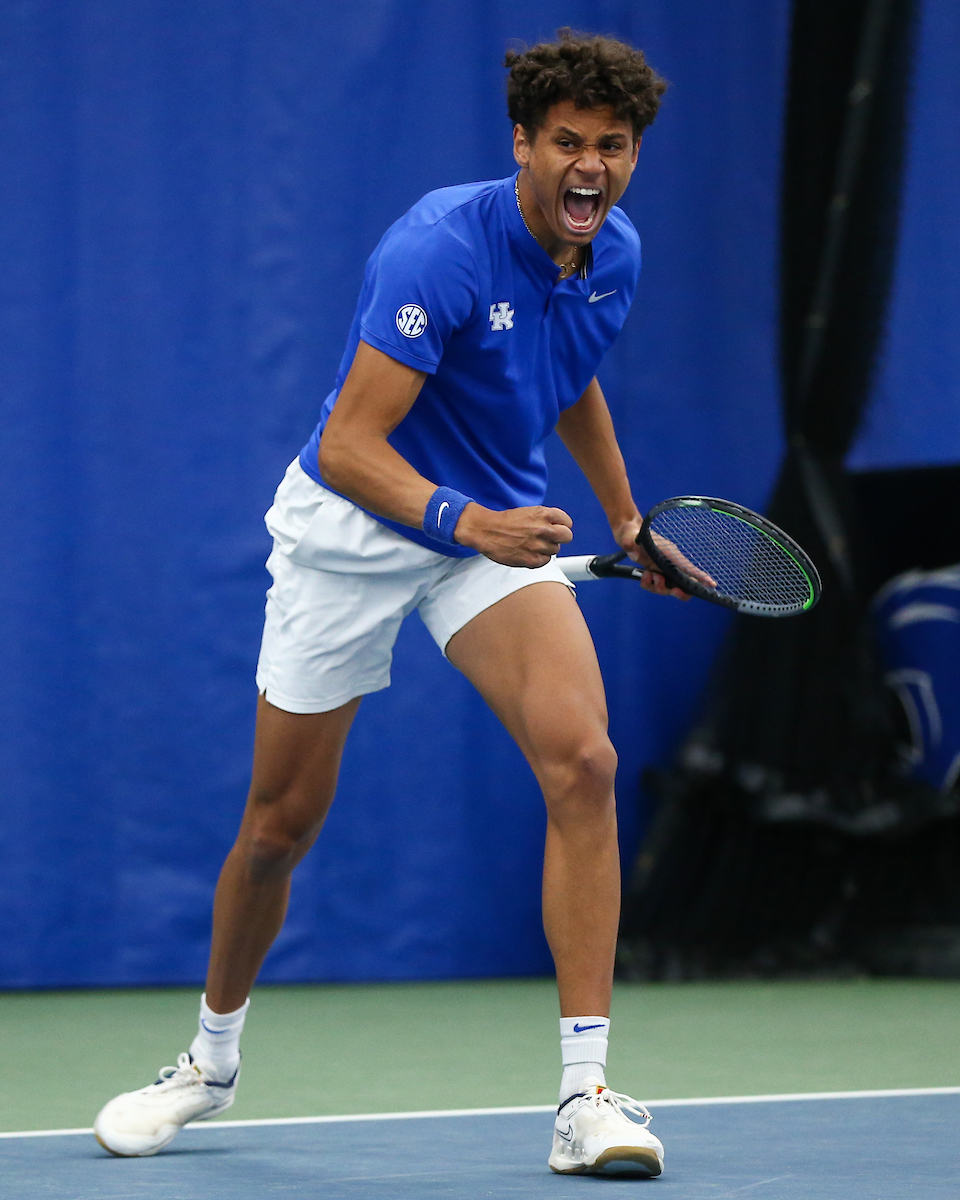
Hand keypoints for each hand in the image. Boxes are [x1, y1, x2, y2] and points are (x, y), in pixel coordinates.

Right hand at [455, 502, 573, 566]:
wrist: (485, 530)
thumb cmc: (505, 521)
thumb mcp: (529, 512)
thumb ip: (545, 519)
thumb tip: (558, 528)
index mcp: (543, 514)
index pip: (567, 522)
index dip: (562, 526)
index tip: (557, 529)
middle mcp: (543, 529)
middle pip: (567, 536)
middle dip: (560, 538)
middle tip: (549, 538)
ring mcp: (538, 545)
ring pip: (555, 549)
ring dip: (546, 548)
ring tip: (532, 544)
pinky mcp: (532, 559)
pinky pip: (545, 561)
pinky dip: (539, 558)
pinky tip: (528, 552)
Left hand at [612, 514, 691, 600]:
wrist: (627, 531)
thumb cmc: (630, 531)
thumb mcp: (628, 535)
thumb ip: (630, 544)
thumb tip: (635, 555)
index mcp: (668, 553)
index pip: (687, 567)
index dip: (699, 576)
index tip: (711, 584)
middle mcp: (668, 562)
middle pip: (681, 583)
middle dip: (679, 591)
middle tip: (675, 591)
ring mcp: (662, 567)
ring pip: (667, 587)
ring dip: (658, 587)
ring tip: (648, 576)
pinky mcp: (655, 571)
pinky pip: (656, 585)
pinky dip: (649, 585)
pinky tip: (644, 576)